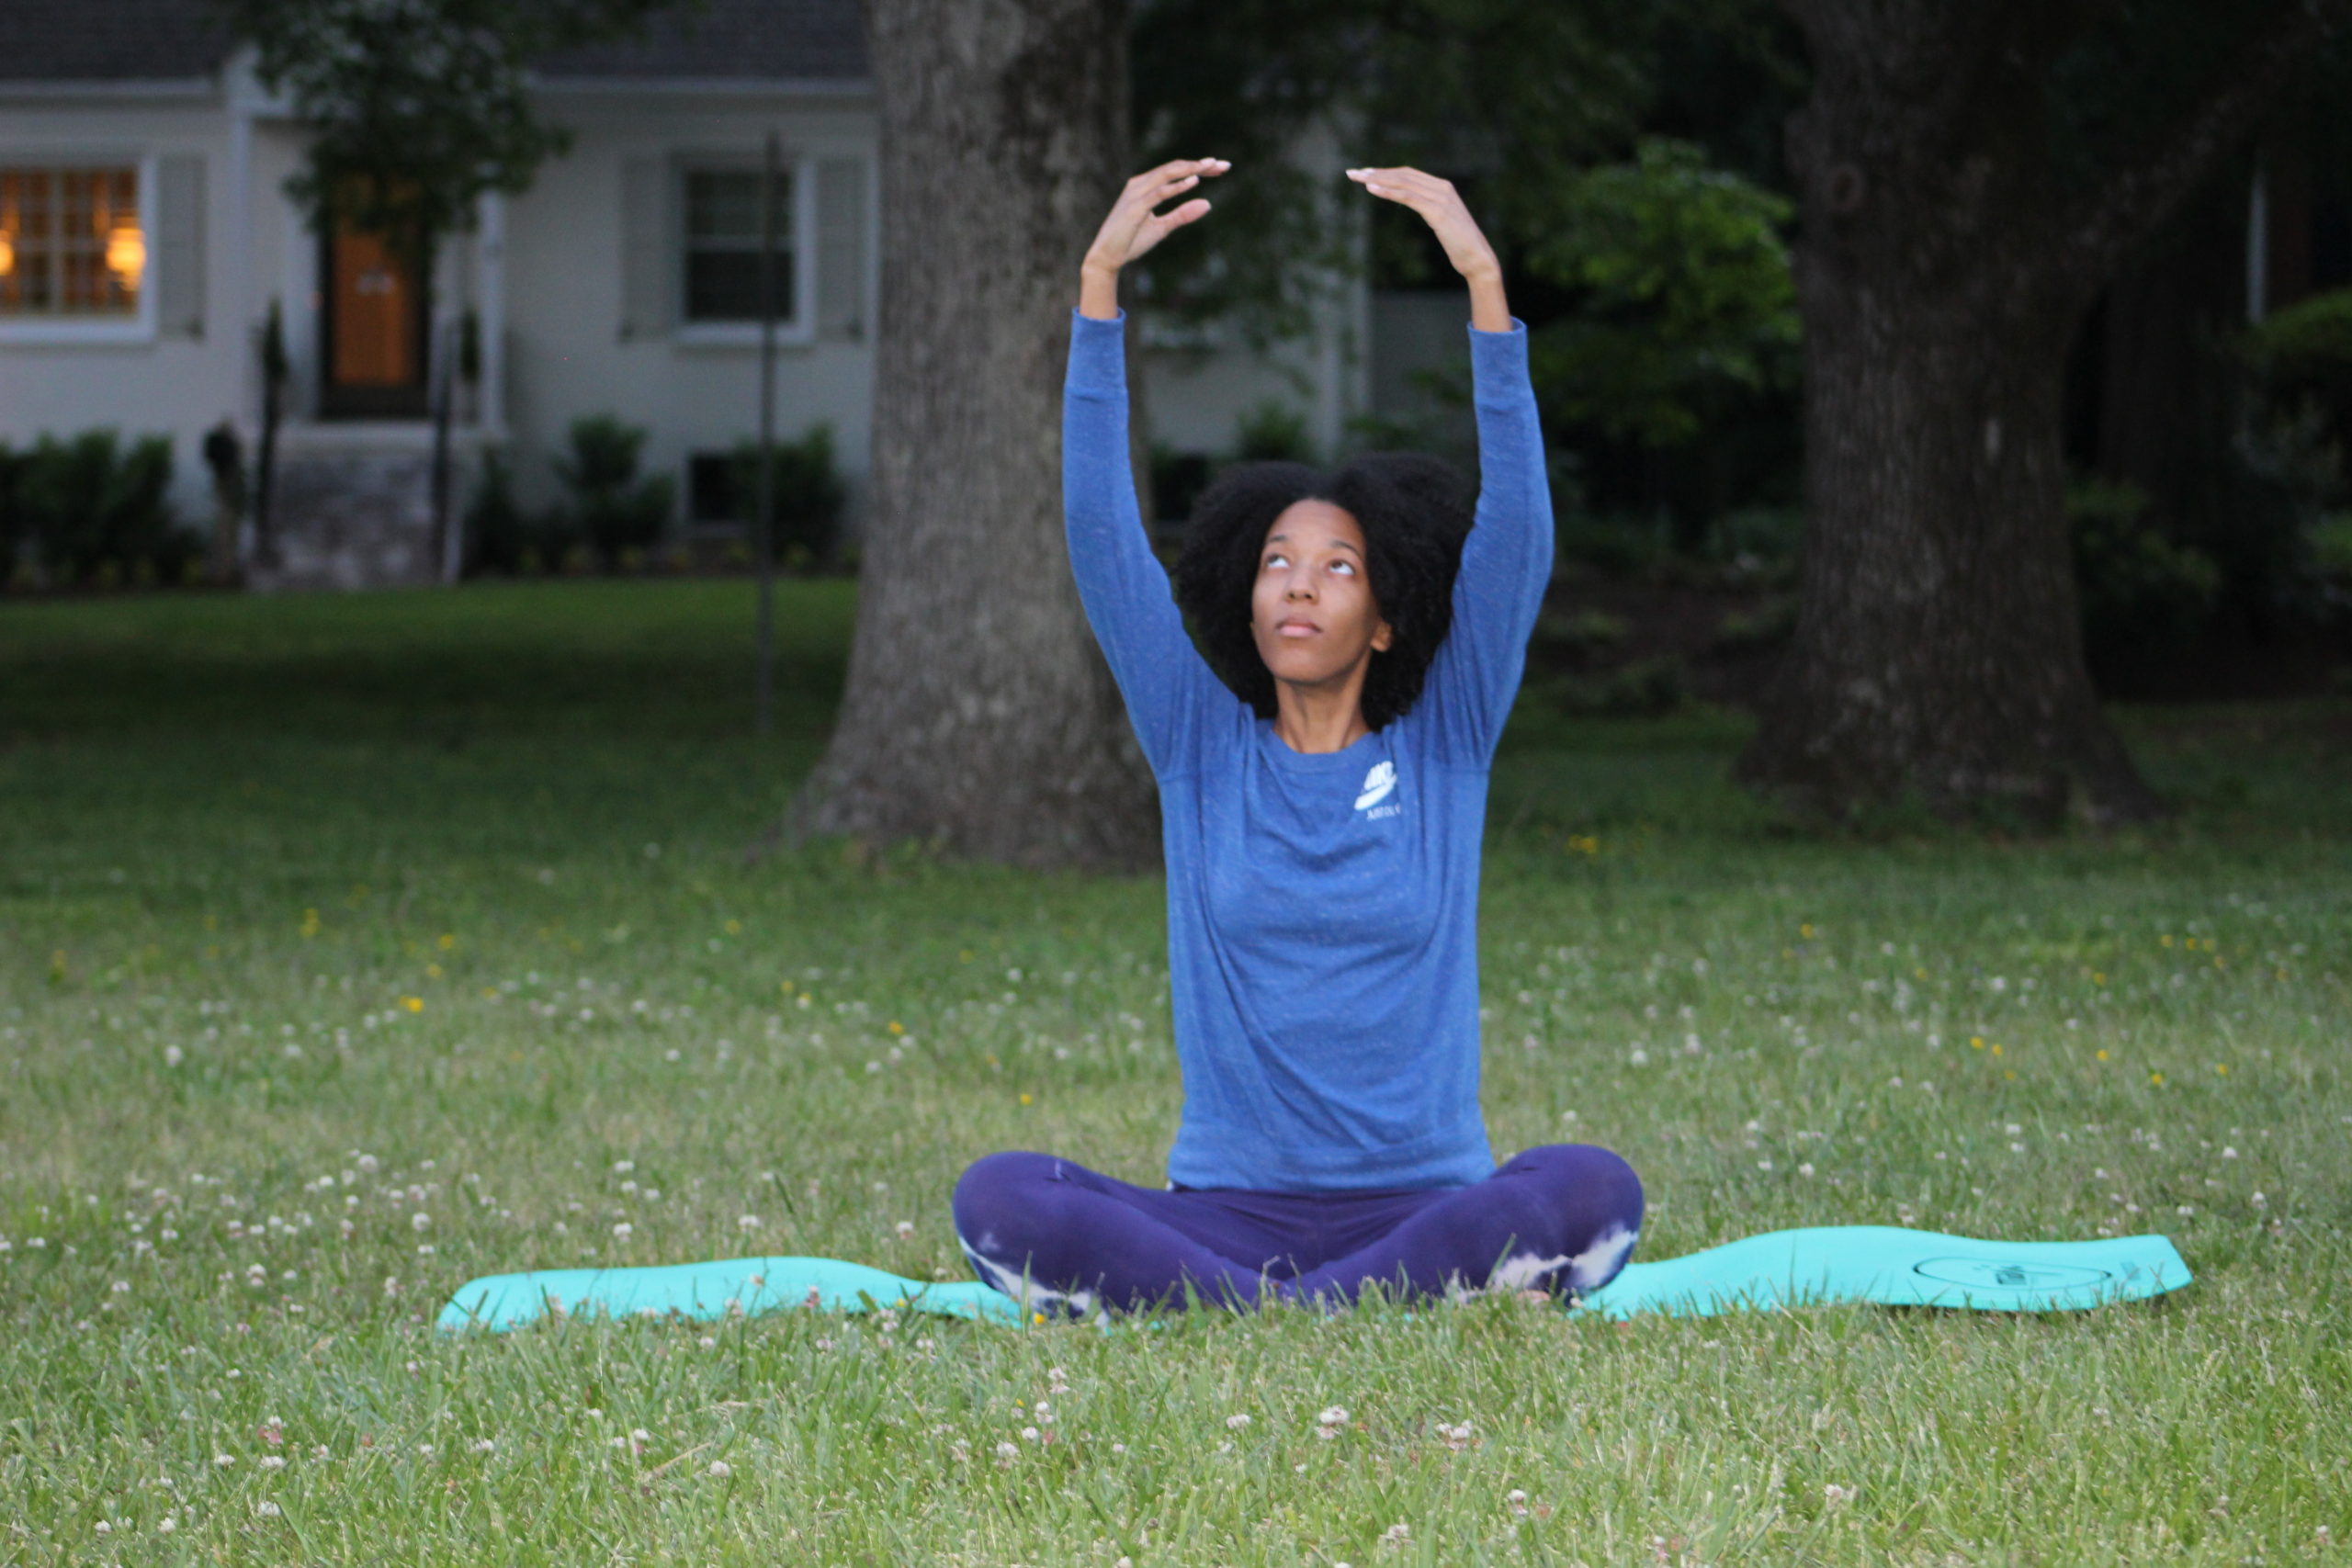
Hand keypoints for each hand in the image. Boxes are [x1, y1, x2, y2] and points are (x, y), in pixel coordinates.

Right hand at [1083, 158, 1229, 276]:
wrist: (1107, 258)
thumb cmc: (1131, 241)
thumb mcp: (1163, 228)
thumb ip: (1183, 214)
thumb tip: (1208, 203)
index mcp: (1145, 186)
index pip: (1176, 170)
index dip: (1199, 167)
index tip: (1222, 167)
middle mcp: (1140, 184)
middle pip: (1174, 167)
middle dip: (1200, 165)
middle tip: (1224, 165)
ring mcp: (1136, 194)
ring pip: (1167, 174)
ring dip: (1191, 169)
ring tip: (1211, 167)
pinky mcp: (1135, 208)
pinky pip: (1159, 193)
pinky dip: (1177, 187)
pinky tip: (1194, 182)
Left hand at [1345, 165, 1507, 329]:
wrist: (1478, 259)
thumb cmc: (1460, 245)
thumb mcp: (1441, 222)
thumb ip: (1429, 208)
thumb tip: (1413, 204)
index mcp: (1443, 187)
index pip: (1408, 174)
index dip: (1386, 172)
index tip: (1365, 174)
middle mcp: (1442, 188)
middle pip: (1403, 174)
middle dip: (1376, 172)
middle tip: (1353, 173)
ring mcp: (1441, 198)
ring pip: (1403, 183)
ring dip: (1378, 179)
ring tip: (1358, 179)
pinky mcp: (1438, 212)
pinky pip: (1408, 197)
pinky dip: (1388, 191)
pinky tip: (1372, 189)